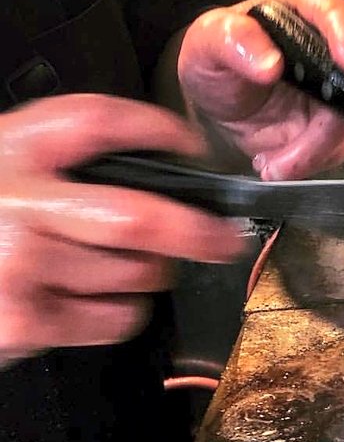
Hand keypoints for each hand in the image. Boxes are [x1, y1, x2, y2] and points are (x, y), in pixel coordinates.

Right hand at [0, 94, 242, 365]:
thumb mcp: (2, 169)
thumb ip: (59, 166)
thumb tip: (158, 176)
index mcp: (12, 149)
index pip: (97, 122)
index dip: (155, 129)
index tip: (190, 145)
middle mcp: (19, 203)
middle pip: (138, 218)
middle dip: (197, 231)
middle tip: (224, 238)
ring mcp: (23, 265)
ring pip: (136, 275)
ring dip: (150, 275)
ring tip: (124, 269)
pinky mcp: (28, 319)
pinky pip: (116, 318)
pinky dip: (123, 312)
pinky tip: (95, 299)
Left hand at [177, 0, 343, 179]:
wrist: (214, 104)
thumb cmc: (212, 60)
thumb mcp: (206, 44)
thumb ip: (231, 41)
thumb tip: (271, 64)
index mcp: (298, 8)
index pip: (331, 11)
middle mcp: (326, 43)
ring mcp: (335, 86)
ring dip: (318, 151)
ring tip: (274, 166)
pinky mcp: (333, 121)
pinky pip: (336, 147)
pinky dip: (309, 163)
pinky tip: (275, 165)